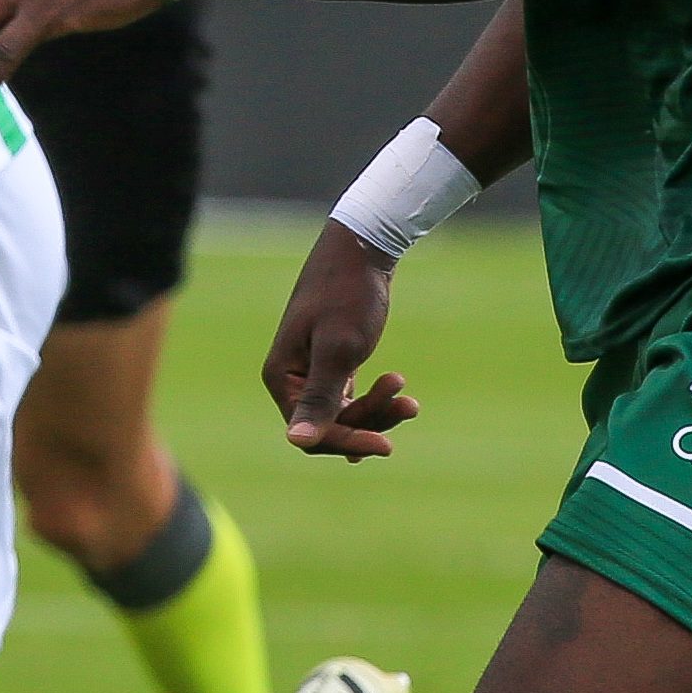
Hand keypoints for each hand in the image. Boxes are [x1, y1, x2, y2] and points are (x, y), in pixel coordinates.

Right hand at [262, 219, 421, 458]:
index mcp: (282, 377)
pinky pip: (349, 396)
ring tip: (408, 395)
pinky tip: (398, 400)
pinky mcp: (331, 360)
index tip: (388, 444)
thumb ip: (320, 398)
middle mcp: (291, 377)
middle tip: (408, 403)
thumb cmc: (347, 294)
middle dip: (370, 419)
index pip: (312, 432)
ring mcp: (310, 369)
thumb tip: (297, 442)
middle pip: (330, 424)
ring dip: (378, 408)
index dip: (348, 441)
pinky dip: (375, 398)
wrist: (363, 248)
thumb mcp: (338, 350)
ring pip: (344, 412)